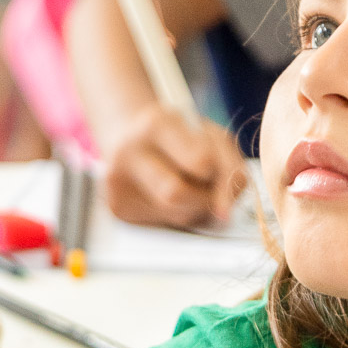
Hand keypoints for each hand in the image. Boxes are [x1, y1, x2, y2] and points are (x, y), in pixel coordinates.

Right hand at [105, 103, 246, 227]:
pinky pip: (165, 224)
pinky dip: (179, 214)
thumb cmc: (179, 135)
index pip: (200, 161)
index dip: (218, 173)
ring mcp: (117, 183)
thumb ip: (230, 168)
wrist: (131, 134)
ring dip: (196, 208)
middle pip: (179, 194)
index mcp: (155, 124)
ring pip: (177, 215)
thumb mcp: (211, 135)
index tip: (215, 170)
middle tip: (205, 183)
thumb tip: (224, 213)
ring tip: (187, 185)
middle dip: (205, 197)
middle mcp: (128, 152)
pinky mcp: (118, 208)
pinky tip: (169, 195)